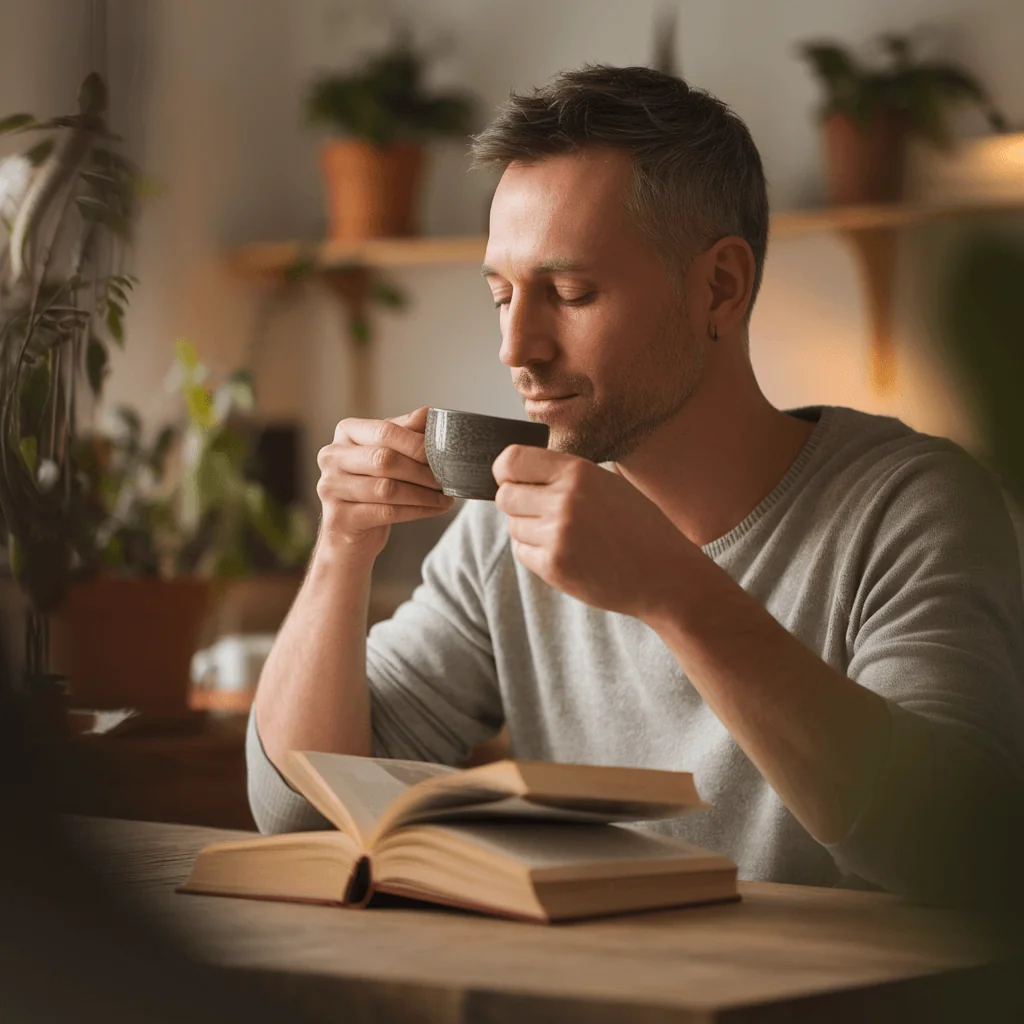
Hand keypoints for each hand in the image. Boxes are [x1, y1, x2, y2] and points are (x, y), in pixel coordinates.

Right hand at [316, 407, 453, 561]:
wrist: (348, 533)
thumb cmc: (371, 486)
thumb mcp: (385, 453)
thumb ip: (404, 432)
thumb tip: (430, 413)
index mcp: (346, 433)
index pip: (385, 431)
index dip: (418, 443)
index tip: (444, 453)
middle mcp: (332, 457)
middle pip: (384, 459)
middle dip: (422, 471)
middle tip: (448, 478)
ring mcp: (330, 487)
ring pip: (386, 489)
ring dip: (423, 494)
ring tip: (445, 497)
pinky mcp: (339, 517)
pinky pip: (386, 512)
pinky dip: (416, 511)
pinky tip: (434, 509)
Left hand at [492, 446, 694, 620]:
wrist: (665, 574)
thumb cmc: (639, 526)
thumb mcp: (607, 484)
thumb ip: (564, 476)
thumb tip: (515, 472)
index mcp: (577, 472)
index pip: (511, 460)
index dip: (505, 471)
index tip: (511, 479)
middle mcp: (564, 500)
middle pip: (504, 495)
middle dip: (516, 503)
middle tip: (540, 512)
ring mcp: (557, 535)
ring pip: (513, 525)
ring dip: (528, 530)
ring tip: (563, 535)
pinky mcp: (553, 566)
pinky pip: (522, 552)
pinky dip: (535, 553)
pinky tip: (566, 553)